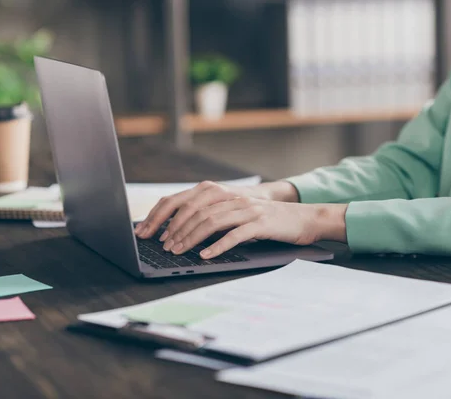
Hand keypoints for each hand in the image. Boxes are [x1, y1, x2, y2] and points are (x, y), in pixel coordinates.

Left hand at [155, 198, 347, 258]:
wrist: (303, 218)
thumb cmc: (267, 221)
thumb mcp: (237, 214)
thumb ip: (214, 217)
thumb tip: (180, 231)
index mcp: (222, 194)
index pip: (183, 200)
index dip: (162, 215)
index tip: (147, 231)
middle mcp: (232, 198)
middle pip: (194, 210)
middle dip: (174, 229)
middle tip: (163, 246)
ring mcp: (247, 209)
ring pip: (211, 221)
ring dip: (191, 238)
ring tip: (179, 251)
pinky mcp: (260, 223)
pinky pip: (235, 234)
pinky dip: (217, 246)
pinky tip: (205, 255)